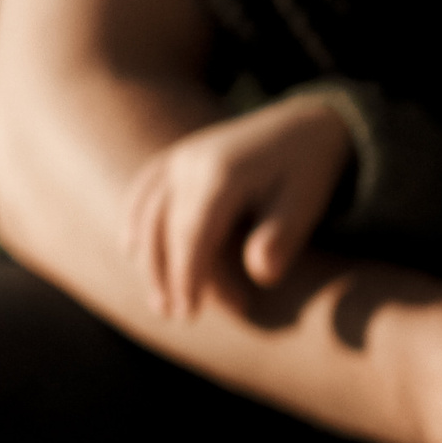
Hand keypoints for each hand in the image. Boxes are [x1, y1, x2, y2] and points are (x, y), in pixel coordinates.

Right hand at [126, 93, 354, 318]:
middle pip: (165, 228)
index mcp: (223, 173)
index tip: (189, 313)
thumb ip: (283, 237)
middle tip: (181, 317)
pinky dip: (136, 220)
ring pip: (148, 213)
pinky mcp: (175, 157)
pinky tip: (133, 250)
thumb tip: (262, 275)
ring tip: (162, 302)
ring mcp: (179, 156)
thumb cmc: (307, 171)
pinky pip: (143, 190)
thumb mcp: (306, 203)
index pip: (193, 234)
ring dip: (150, 259)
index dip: (187, 276)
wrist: (305, 125)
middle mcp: (191, 161)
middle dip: (170, 277)